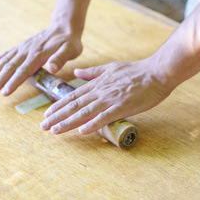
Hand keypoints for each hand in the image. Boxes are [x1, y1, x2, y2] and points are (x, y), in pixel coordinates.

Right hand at [0, 24, 82, 95]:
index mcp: (39, 55)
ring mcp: (23, 48)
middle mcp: (27, 51)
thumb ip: (61, 58)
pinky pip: (7, 53)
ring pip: (5, 61)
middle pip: (10, 68)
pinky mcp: (22, 46)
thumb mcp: (71, 49)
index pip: (24, 71)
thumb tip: (53, 68)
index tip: (4, 92)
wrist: (64, 26)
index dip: (13, 82)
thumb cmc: (69, 41)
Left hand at [40, 57, 174, 134]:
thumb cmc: (136, 71)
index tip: (46, 115)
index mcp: (97, 84)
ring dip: (68, 122)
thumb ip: (92, 72)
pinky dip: (93, 124)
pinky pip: (105, 117)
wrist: (156, 72)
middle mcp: (100, 92)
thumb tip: (77, 73)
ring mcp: (110, 100)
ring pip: (84, 112)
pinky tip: (82, 131)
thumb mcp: (110, 68)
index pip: (73, 97)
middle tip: (43, 127)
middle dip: (57, 117)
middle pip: (74, 106)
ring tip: (55, 131)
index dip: (58, 106)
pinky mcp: (122, 106)